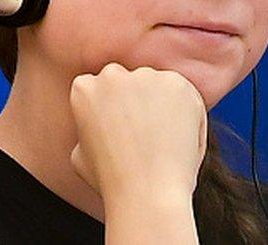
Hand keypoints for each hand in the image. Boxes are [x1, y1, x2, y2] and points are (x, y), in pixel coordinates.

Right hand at [69, 62, 207, 202]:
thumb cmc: (112, 182)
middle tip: (146, 135)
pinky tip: (180, 138)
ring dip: (162, 104)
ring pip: (157, 85)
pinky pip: (183, 93)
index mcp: (83, 89)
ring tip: (164, 141)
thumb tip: (97, 121)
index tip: (122, 130)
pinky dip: (187, 111)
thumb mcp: (80, 155)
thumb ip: (87, 128)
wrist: (147, 193)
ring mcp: (145, 76)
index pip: (99, 86)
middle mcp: (112, 75)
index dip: (113, 109)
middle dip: (136, 100)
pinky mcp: (176, 82)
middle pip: (128, 80)